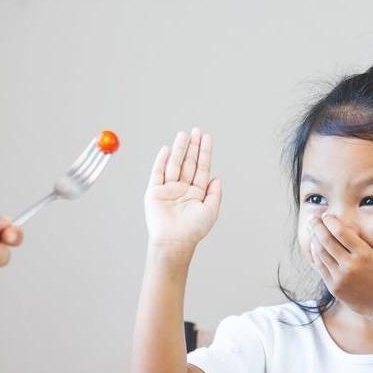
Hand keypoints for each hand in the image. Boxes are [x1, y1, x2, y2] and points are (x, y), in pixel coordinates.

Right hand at [144, 128, 221, 248]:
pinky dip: (161, 160)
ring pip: (174, 164)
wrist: (174, 241)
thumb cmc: (193, 230)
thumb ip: (215, 194)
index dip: (204, 152)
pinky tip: (167, 149)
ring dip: (179, 149)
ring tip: (183, 134)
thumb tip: (217, 178)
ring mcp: (168, 189)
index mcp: (197, 193)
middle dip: (193, 146)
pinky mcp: (155, 192)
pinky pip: (158, 172)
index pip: (202, 168)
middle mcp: (183, 189)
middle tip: (196, 130)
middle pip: (189, 163)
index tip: (207, 138)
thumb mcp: (210, 211)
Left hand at [307, 214, 372, 315]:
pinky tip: (314, 246)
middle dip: (317, 227)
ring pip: (321, 253)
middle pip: (327, 241)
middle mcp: (350, 265)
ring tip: (312, 230)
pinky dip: (315, 255)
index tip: (327, 215)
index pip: (342, 233)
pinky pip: (320, 267)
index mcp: (364, 255)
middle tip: (312, 218)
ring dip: (314, 239)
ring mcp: (340, 277)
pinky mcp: (334, 287)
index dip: (331, 222)